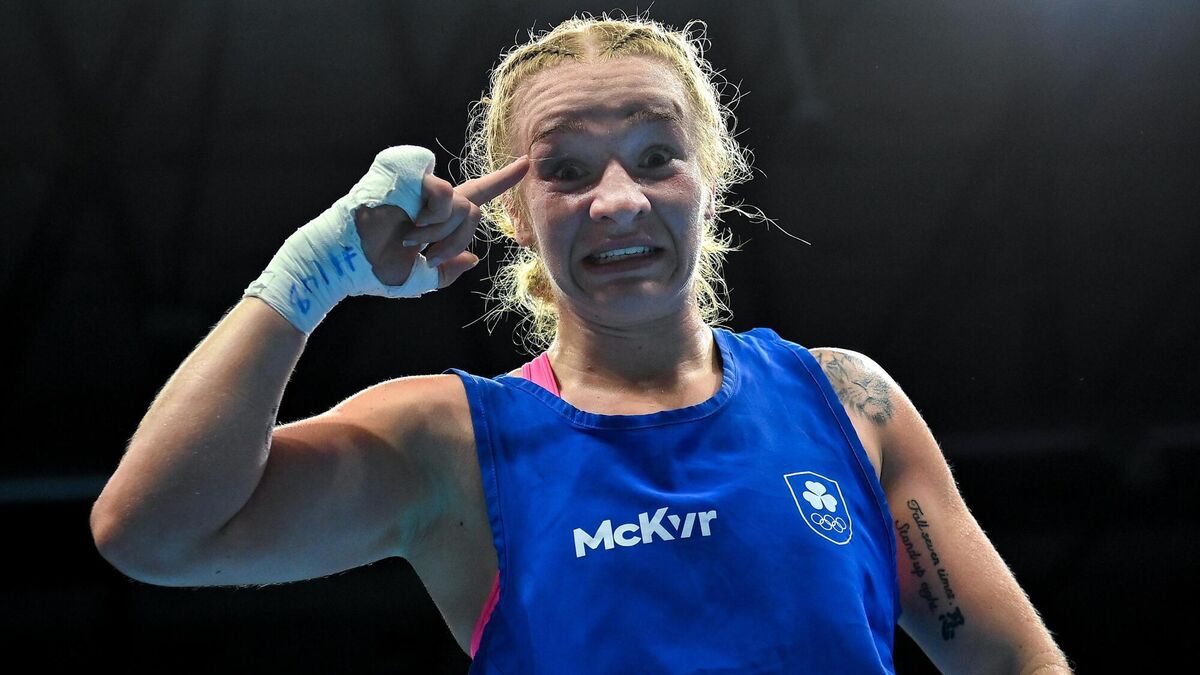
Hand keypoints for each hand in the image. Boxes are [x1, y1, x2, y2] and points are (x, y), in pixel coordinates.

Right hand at [355, 156, 528, 288]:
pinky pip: (445, 192)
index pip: (476, 195)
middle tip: (427, 254)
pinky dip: (433, 218)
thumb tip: (471, 259)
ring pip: (463, 206)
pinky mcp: (410, 169)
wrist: (345, 263)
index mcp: (434, 215)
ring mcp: (420, 180)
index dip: (502, 181)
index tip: (527, 164)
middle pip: (474, 212)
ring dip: (441, 234)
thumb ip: (446, 270)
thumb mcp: (418, 279)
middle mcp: (430, 195)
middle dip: (456, 241)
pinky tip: (409, 224)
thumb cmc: (373, 270)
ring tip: (410, 239)